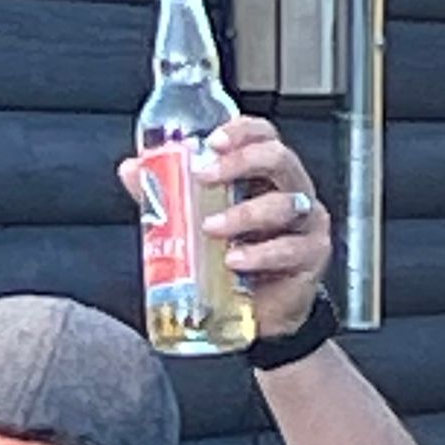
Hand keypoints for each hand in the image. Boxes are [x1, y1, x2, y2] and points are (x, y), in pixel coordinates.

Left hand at [118, 114, 330, 341]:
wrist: (260, 313)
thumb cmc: (233, 259)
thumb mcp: (196, 222)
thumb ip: (168, 194)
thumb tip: (132, 169)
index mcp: (265, 175)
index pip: (263, 136)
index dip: (241, 131)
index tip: (212, 141)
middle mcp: (291, 190)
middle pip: (277, 159)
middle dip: (239, 162)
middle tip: (204, 177)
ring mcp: (306, 221)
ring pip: (283, 204)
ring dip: (242, 214)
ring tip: (210, 229)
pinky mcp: (312, 254)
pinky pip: (289, 248)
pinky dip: (259, 254)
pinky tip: (235, 260)